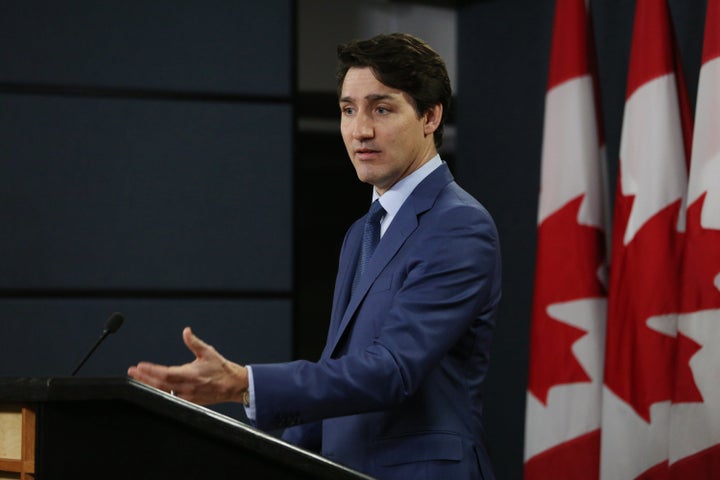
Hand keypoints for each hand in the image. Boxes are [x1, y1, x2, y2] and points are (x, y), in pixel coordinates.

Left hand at [127, 326, 247, 405]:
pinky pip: (170, 399)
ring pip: (163, 392)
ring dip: (148, 386)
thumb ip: (194, 342)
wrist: (233, 385)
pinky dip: (159, 393)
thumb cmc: (221, 367)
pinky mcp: (189, 402)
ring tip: (137, 379)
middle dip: (144, 378)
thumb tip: (186, 331)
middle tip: (132, 372)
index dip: (151, 370)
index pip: (166, 372)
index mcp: (191, 373)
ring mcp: (187, 396)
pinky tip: (151, 390)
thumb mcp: (208, 352)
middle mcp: (187, 387)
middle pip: (160, 384)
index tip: (140, 366)